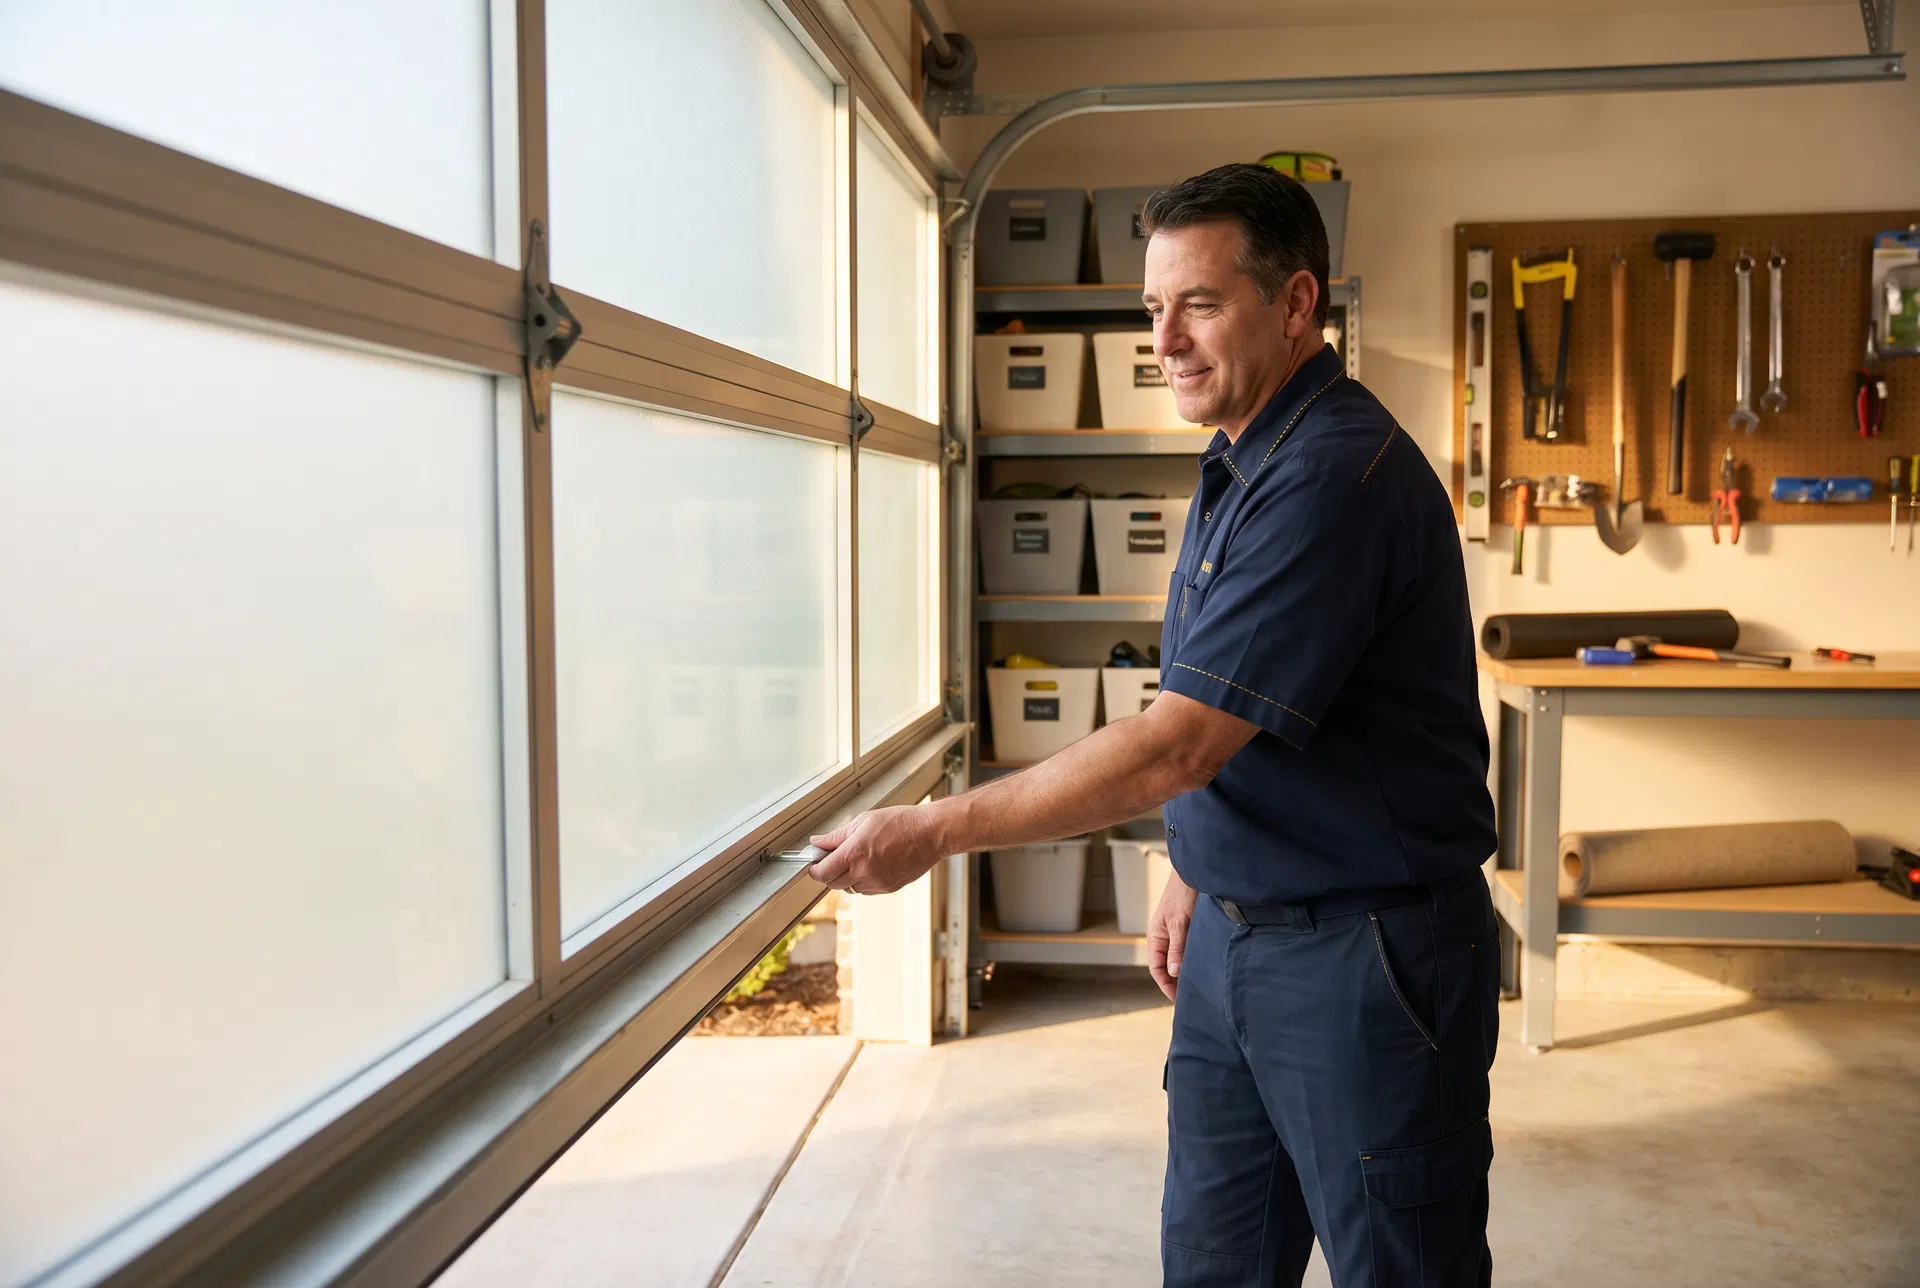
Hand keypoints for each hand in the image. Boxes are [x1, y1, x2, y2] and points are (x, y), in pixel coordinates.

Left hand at [807, 805, 946, 895]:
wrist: (930, 834)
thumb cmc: (901, 823)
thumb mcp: (864, 821)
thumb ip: (837, 836)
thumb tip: (817, 842)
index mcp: (855, 853)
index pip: (822, 873)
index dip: (815, 870)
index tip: (815, 864)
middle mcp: (864, 871)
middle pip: (833, 884)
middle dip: (830, 873)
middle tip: (836, 858)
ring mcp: (877, 882)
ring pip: (851, 888)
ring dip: (848, 877)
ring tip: (860, 858)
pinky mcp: (889, 888)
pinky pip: (867, 890)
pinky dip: (864, 881)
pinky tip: (873, 865)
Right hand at [1147, 868, 1196, 1000]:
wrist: (1196, 870)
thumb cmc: (1183, 893)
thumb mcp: (1180, 922)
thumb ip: (1177, 947)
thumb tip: (1173, 973)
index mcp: (1156, 936)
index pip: (1157, 969)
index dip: (1166, 986)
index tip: (1180, 1000)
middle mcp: (1164, 937)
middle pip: (1168, 967)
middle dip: (1177, 982)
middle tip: (1193, 997)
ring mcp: (1176, 932)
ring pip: (1179, 959)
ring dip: (1187, 971)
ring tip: (1201, 985)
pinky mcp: (1189, 928)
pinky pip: (1189, 949)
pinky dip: (1194, 959)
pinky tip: (1206, 966)